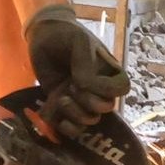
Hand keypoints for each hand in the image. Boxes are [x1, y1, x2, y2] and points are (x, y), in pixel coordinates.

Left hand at [26, 2, 127, 122]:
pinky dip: (67, 128)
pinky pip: (74, 128)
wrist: (43, 36)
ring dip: (75, 113)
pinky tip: (57, 118)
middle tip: (70, 87)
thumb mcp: (79, 42)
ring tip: (60, 98)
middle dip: (87, 101)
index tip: (85, 80)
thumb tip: (84, 85)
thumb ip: (85, 62)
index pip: (122, 89)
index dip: (106, 89)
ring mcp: (83, 99)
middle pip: (105, 108)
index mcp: (109, 71)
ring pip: (90, 120)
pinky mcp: (66, 108)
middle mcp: (99, 88)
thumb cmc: (66, 35)